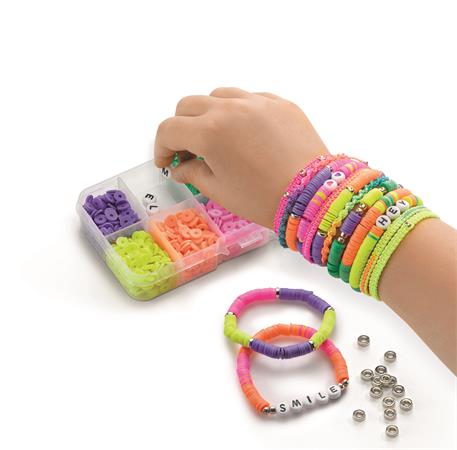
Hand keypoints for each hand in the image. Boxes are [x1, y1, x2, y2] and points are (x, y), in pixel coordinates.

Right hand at [154, 87, 327, 227]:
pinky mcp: (280, 103)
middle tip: (189, 150)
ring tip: (218, 138)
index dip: (161, 147)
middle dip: (181, 127)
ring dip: (208, 114)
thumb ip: (193, 173)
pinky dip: (239, 112)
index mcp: (210, 132)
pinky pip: (250, 99)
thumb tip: (180, 167)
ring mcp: (257, 101)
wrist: (313, 196)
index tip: (167, 161)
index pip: (169, 129)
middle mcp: (230, 108)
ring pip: (218, 96)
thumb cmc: (263, 199)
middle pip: (188, 105)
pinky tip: (246, 134)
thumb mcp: (220, 191)